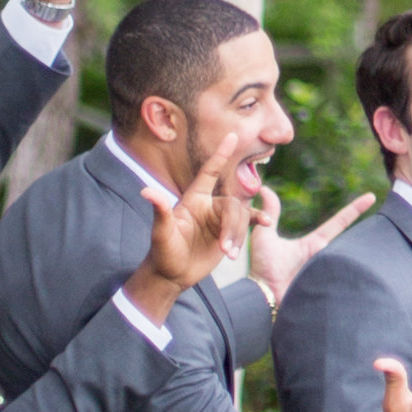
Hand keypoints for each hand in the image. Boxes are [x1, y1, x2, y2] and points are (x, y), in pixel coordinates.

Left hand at [125, 132, 259, 320]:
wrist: (172, 275)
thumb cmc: (162, 252)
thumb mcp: (161, 232)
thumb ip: (159, 210)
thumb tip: (145, 191)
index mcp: (193, 199)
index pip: (209, 173)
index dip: (221, 154)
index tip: (232, 136)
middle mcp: (208, 206)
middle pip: (231, 204)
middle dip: (231, 226)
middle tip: (225, 249)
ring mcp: (219, 219)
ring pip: (240, 216)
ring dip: (238, 235)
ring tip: (229, 254)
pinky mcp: (227, 233)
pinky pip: (246, 223)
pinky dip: (254, 224)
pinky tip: (265, 225)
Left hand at [248, 185, 373, 308]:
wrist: (261, 295)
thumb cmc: (262, 267)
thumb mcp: (264, 234)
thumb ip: (269, 212)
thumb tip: (265, 188)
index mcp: (314, 243)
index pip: (339, 223)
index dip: (355, 209)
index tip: (371, 196)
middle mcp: (323, 256)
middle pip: (349, 242)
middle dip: (363, 236)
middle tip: (374, 216)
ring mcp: (326, 271)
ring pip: (345, 260)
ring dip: (344, 260)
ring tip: (342, 258)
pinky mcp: (325, 286)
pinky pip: (340, 278)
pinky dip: (341, 276)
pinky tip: (360, 280)